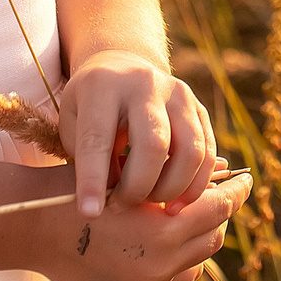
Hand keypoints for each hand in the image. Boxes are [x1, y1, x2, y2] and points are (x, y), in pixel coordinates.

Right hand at [40, 167, 251, 280]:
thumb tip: (226, 166)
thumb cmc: (87, 189)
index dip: (237, 192)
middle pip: (211, 240)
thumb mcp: (135, 175)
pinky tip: (161, 247)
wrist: (37, 229)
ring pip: (195, 268)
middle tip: (214, 198)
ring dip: (195, 245)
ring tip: (185, 222)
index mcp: (164, 232)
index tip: (247, 178)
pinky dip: (172, 267)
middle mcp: (160, 268)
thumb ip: (180, 175)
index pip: (219, 210)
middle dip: (215, 217)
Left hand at [58, 51, 218, 215]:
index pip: (97, 138)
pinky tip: (176, 203)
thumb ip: (89, 161)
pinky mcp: (199, 108)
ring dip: (171, 189)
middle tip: (120, 205)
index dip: (93, 180)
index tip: (89, 213)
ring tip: (150, 204)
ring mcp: (179, 94)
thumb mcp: (73, 126)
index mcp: (103, 86)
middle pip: (153, 144)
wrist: (122, 68)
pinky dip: (195, 185)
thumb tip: (116, 199)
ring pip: (190, 151)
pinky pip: (208, 153)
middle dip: (138, 187)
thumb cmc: (90, 107)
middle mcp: (145, 84)